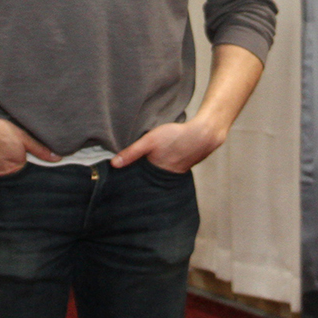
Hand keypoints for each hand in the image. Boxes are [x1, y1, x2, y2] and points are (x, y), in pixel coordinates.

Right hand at [0, 111, 54, 176]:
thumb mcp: (23, 137)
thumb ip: (39, 149)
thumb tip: (56, 158)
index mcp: (15, 166)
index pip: (20, 160)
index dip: (17, 149)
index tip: (11, 142)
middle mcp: (2, 172)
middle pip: (7, 164)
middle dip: (5, 155)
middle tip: (0, 141)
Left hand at [111, 115, 225, 172]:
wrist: (204, 134)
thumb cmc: (176, 136)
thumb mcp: (150, 140)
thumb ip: (132, 152)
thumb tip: (114, 164)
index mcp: (156, 174)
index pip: (140, 182)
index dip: (132, 181)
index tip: (122, 182)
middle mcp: (166, 178)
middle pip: (150, 181)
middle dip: (142, 179)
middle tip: (131, 177)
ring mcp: (176, 174)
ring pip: (160, 176)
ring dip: (154, 173)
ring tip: (146, 169)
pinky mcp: (183, 168)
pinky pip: (170, 171)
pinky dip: (165, 168)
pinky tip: (164, 161)